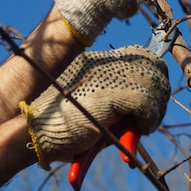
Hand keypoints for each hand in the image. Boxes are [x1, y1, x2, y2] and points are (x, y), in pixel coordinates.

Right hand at [19, 45, 169, 168]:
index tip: (150, 104)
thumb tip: (142, 113)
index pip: (140, 57)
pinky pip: (146, 102)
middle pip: (153, 65)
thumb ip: (114, 103)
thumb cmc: (57, 129)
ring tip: (144, 127)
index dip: (152, 80)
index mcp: (96, 61)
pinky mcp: (111, 93)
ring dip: (155, 109)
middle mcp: (103, 62)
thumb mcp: (89, 108)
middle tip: (150, 119)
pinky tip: (141, 129)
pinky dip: (149, 118)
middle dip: (158, 93)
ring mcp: (107, 75)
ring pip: (154, 83)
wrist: (32, 133)